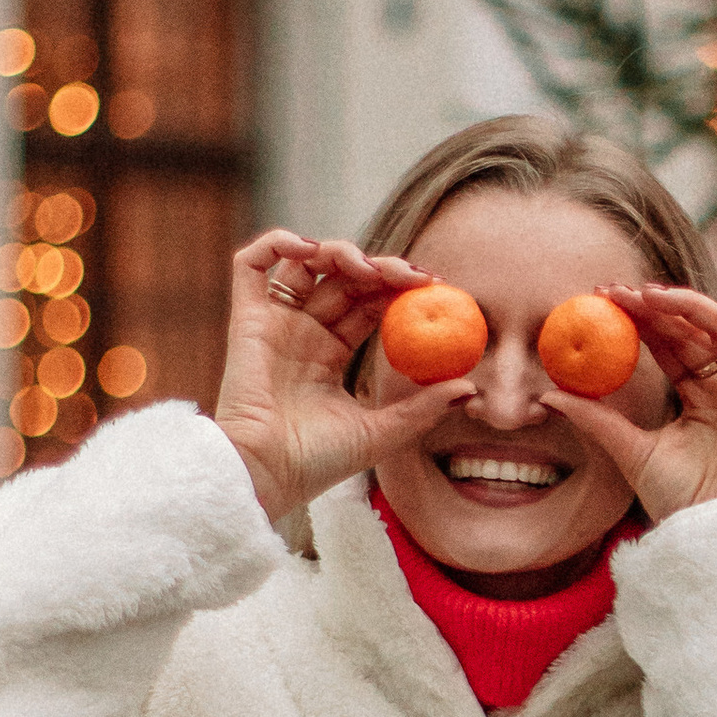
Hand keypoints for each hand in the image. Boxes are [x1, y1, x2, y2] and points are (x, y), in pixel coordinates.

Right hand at [214, 234, 474, 526]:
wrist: (267, 473)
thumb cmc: (318, 463)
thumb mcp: (382, 433)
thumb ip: (423, 409)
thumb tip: (470, 388)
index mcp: (330, 355)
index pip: (369, 304)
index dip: (399, 288)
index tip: (434, 285)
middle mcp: (302, 333)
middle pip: (342, 279)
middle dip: (379, 267)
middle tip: (411, 274)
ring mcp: (274, 323)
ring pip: (305, 263)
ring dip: (338, 251)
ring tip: (366, 267)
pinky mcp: (246, 318)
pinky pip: (252, 265)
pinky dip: (277, 243)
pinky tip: (310, 248)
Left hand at [541, 273, 716, 523]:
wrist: (705, 529)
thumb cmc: (673, 498)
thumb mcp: (627, 448)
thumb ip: (595, 418)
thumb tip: (547, 395)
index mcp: (695, 397)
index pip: (668, 344)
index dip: (639, 318)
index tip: (603, 298)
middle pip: (692, 331)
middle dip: (656, 306)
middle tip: (618, 291)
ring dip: (688, 304)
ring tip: (650, 294)